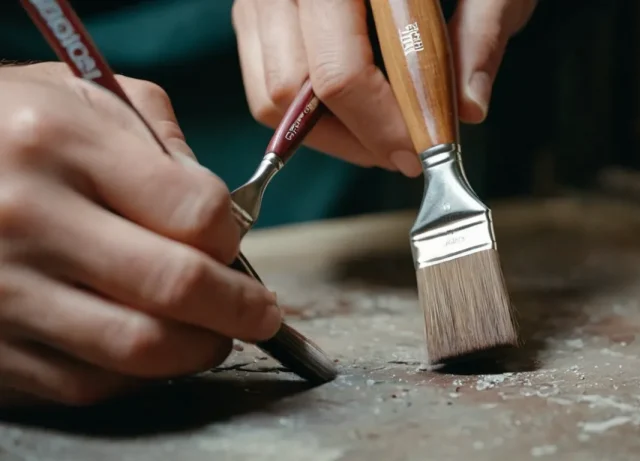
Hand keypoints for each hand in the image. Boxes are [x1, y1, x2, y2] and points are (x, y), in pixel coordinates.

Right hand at [0, 63, 280, 407]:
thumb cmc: (9, 129)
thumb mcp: (83, 96)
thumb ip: (163, 142)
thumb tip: (221, 216)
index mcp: (60, 143)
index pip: (194, 211)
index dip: (231, 236)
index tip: (234, 243)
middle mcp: (26, 217)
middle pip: (176, 285)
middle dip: (240, 308)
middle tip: (262, 313)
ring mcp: (0, 288)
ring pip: (138, 347)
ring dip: (198, 350)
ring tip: (214, 336)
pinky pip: (85, 381)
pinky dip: (136, 375)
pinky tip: (149, 348)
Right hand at [232, 0, 537, 176]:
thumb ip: (481, 34)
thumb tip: (468, 112)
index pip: (341, 72)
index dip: (382, 127)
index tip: (420, 153)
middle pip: (289, 90)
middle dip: (352, 136)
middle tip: (402, 149)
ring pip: (269, 89)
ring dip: (326, 129)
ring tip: (382, 129)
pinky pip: (266, 70)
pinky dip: (308, 102)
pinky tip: (357, 99)